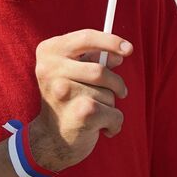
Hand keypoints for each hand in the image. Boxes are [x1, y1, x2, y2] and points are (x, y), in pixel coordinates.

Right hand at [30, 30, 131, 172]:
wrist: (50, 139)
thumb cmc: (66, 102)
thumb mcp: (73, 73)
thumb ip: (93, 59)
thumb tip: (119, 55)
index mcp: (48, 52)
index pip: (86, 37)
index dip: (111, 41)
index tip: (128, 49)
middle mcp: (50, 70)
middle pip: (101, 70)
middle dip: (116, 84)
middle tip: (120, 92)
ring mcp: (63, 91)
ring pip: (109, 93)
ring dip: (110, 105)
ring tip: (95, 114)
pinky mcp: (81, 113)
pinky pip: (114, 113)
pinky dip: (114, 123)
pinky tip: (101, 128)